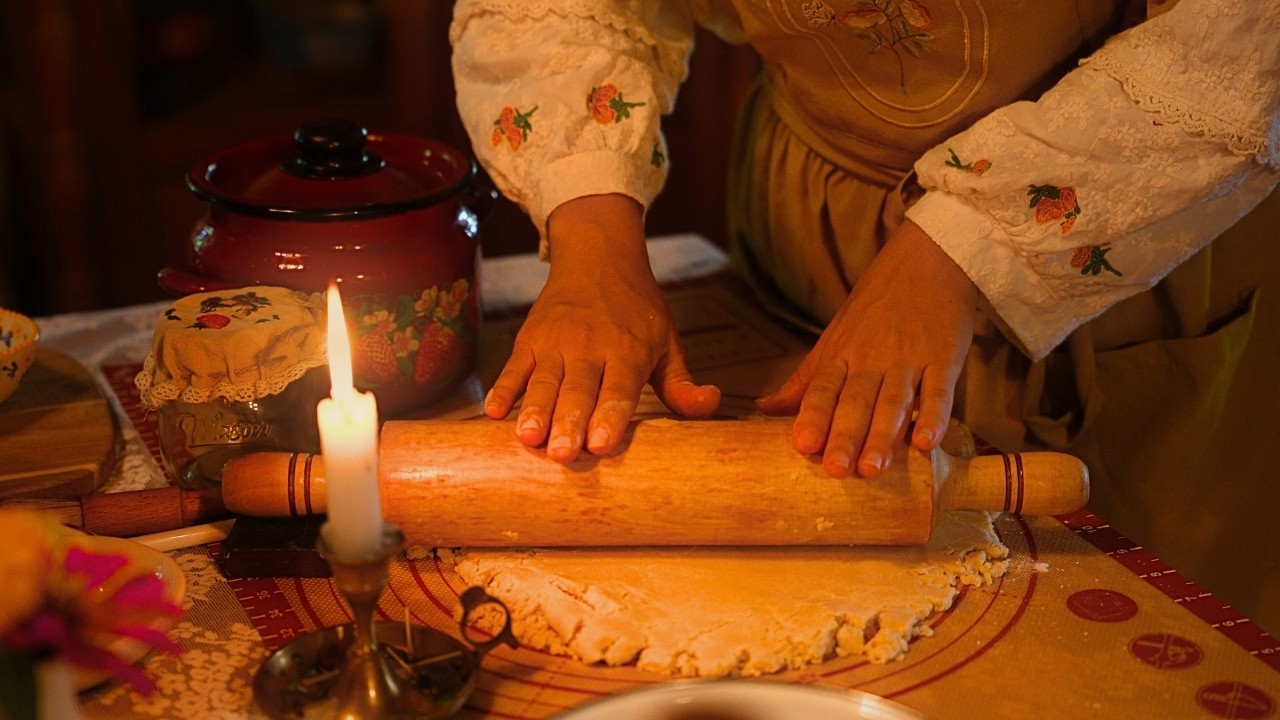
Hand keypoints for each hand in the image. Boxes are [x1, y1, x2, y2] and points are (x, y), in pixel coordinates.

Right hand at [484, 195, 720, 461]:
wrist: (598, 255)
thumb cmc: (638, 310)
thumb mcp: (667, 341)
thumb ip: (681, 383)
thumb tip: (709, 404)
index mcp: (628, 349)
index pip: (619, 388)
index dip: (610, 415)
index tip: (601, 443)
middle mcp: (590, 345)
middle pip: (578, 390)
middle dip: (569, 422)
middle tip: (562, 454)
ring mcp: (555, 341)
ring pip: (543, 381)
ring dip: (534, 410)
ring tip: (528, 438)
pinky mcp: (529, 338)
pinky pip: (514, 367)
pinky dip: (503, 388)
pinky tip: (493, 412)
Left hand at [756, 220, 976, 477]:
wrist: (928, 260)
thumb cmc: (875, 308)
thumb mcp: (834, 339)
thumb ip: (804, 381)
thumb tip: (763, 408)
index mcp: (842, 354)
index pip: (823, 388)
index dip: (812, 416)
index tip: (802, 446)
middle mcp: (872, 357)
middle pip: (856, 400)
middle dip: (844, 435)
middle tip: (835, 471)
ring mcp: (909, 358)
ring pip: (894, 401)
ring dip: (884, 436)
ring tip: (872, 469)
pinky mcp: (944, 358)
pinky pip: (939, 390)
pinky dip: (934, 415)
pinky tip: (927, 443)